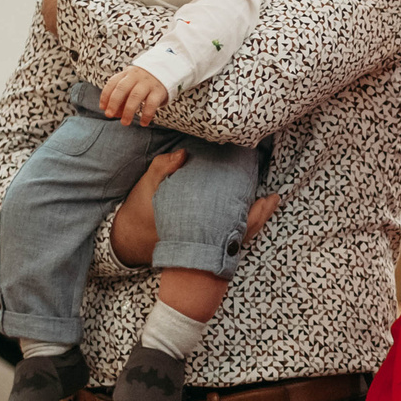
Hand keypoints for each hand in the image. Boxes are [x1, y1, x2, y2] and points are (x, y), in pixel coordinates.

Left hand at [99, 66, 170, 126]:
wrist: (166, 70)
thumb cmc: (143, 82)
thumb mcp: (131, 85)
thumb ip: (122, 97)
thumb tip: (115, 113)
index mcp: (126, 74)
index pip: (112, 83)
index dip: (106, 96)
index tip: (103, 108)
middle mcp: (136, 77)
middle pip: (122, 89)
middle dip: (114, 103)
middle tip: (109, 115)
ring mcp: (148, 83)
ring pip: (135, 96)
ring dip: (128, 111)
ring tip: (125, 123)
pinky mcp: (159, 91)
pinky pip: (152, 103)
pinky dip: (146, 114)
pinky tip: (143, 123)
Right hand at [115, 154, 276, 269]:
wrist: (128, 240)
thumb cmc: (139, 212)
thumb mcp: (146, 187)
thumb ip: (163, 169)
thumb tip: (183, 153)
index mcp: (191, 226)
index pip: (226, 220)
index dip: (248, 211)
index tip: (262, 195)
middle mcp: (201, 240)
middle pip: (239, 232)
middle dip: (257, 215)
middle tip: (272, 198)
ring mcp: (202, 246)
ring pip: (237, 239)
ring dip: (255, 221)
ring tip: (270, 203)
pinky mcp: (201, 247)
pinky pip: (228, 241)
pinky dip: (243, 228)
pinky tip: (252, 212)